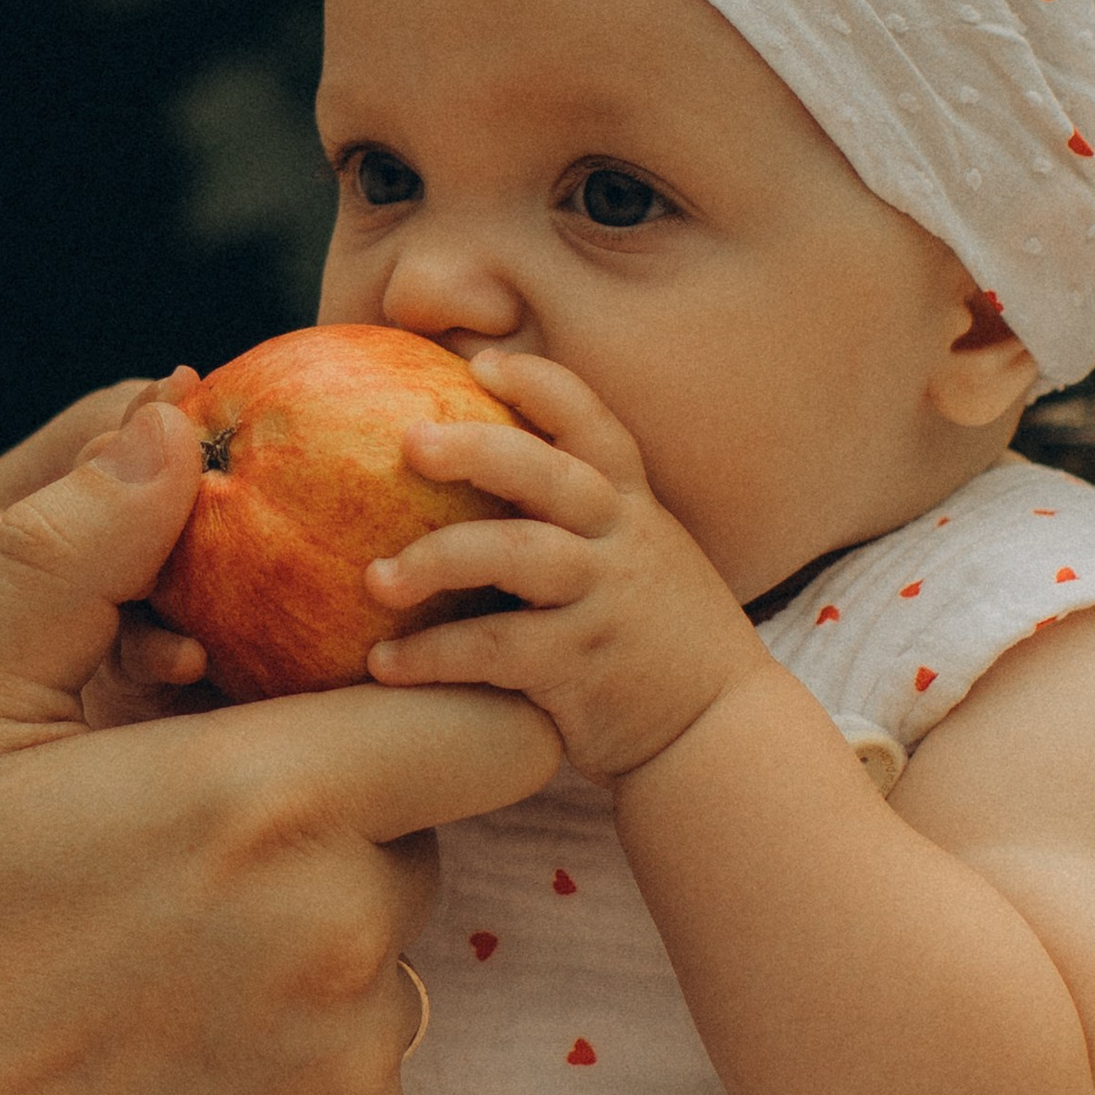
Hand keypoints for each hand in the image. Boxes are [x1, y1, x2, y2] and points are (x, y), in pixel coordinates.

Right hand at [0, 401, 558, 1094]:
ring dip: (311, 961)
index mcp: (276, 802)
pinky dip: (296, 1079)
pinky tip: (171, 1087)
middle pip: (421, 844)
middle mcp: (348, 935)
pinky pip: (365, 1086)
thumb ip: (75, 560)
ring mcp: (360, 1068)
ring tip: (156, 989)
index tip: (366, 718)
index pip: (488, 727)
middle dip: (337, 836)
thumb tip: (169, 424)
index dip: (443, 711)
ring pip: (388, 967)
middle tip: (180, 874)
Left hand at [363, 353, 766, 784]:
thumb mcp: (642, 559)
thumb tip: (495, 475)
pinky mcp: (583, 666)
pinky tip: (383, 664)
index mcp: (634, 507)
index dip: (539, 385)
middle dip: (475, 449)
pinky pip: (496, 649)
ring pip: (517, 555)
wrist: (720, 730)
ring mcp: (604, 601)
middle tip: (407, 442)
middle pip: (547, 473)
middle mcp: (622, 542)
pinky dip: (434, 655)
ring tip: (374, 579)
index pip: (593, 423)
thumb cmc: (657, 640)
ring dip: (437, 559)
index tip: (479, 364)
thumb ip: (585, 519)